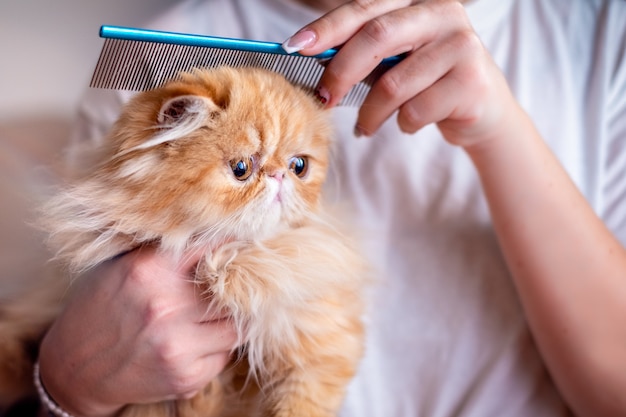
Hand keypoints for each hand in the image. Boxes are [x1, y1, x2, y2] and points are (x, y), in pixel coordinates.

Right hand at [38, 247, 237, 416]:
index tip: (243, 241)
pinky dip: (216, 349)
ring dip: (228, 321)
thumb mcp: (120, 267)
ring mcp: (177, 346)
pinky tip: (194, 344)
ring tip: (209, 318)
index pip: (211, 246)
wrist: (74, 369)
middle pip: (232, 292)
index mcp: (149, 270)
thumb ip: (163, 251)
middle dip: (233, 290)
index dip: (231, 243)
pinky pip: (224, 356)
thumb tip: (212, 232)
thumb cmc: (99, 308)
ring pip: (236, 327)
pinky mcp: (186, 378)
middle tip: (230, 287)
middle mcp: (165, 307)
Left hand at [283, 0, 521, 148]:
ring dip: (371, 113)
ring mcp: (461, 45)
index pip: (364, 7)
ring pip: (392, 84)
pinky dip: (403, 125)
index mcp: (418, 1)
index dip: (327, 28)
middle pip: (376, 38)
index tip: (295, 48)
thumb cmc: (428, 83)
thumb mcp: (395, 60)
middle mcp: (442, 13)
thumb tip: (308, 55)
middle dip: (341, 73)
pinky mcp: (471, 81)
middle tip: (325, 99)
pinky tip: (408, 124)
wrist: (483, 112)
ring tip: (367, 125)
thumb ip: (362, 51)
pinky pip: (415, 111)